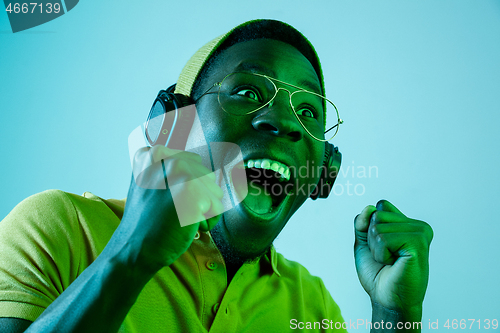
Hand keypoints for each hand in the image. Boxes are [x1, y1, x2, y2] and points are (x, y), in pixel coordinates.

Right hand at [119, 145, 223, 270]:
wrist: (134, 250)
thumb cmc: (147, 222)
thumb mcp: (150, 184)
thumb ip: (170, 170)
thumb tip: (201, 164)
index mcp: (155, 154)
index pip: (195, 162)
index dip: (188, 186)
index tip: (167, 198)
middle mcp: (169, 158)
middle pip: (208, 177)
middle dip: (198, 198)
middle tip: (171, 211)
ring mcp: (181, 175)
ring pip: (215, 192)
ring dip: (202, 211)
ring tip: (177, 218)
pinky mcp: (193, 193)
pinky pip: (217, 209)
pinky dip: (205, 223)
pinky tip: (183, 226)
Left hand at [354, 200, 432, 315]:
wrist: (386, 298)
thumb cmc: (378, 273)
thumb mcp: (364, 242)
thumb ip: (363, 222)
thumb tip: (369, 208)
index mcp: (408, 223)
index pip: (379, 206)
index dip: (370, 228)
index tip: (382, 247)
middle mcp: (418, 226)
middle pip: (377, 215)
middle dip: (372, 239)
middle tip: (386, 257)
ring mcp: (420, 233)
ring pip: (378, 226)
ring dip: (376, 248)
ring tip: (390, 261)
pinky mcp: (418, 243)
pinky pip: (383, 239)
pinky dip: (381, 254)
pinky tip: (394, 264)